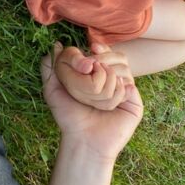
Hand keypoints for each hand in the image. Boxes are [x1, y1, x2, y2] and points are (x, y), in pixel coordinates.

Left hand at [42, 43, 142, 161]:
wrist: (83, 140)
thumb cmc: (68, 115)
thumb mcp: (52, 88)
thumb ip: (50, 66)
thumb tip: (57, 45)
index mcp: (97, 74)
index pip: (106, 51)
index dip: (102, 46)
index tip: (92, 46)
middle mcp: (113, 80)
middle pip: (119, 56)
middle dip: (103, 58)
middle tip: (92, 66)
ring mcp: (125, 91)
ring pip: (124, 69)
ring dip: (107, 77)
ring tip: (96, 91)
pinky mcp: (134, 104)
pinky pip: (129, 86)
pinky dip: (117, 90)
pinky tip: (109, 100)